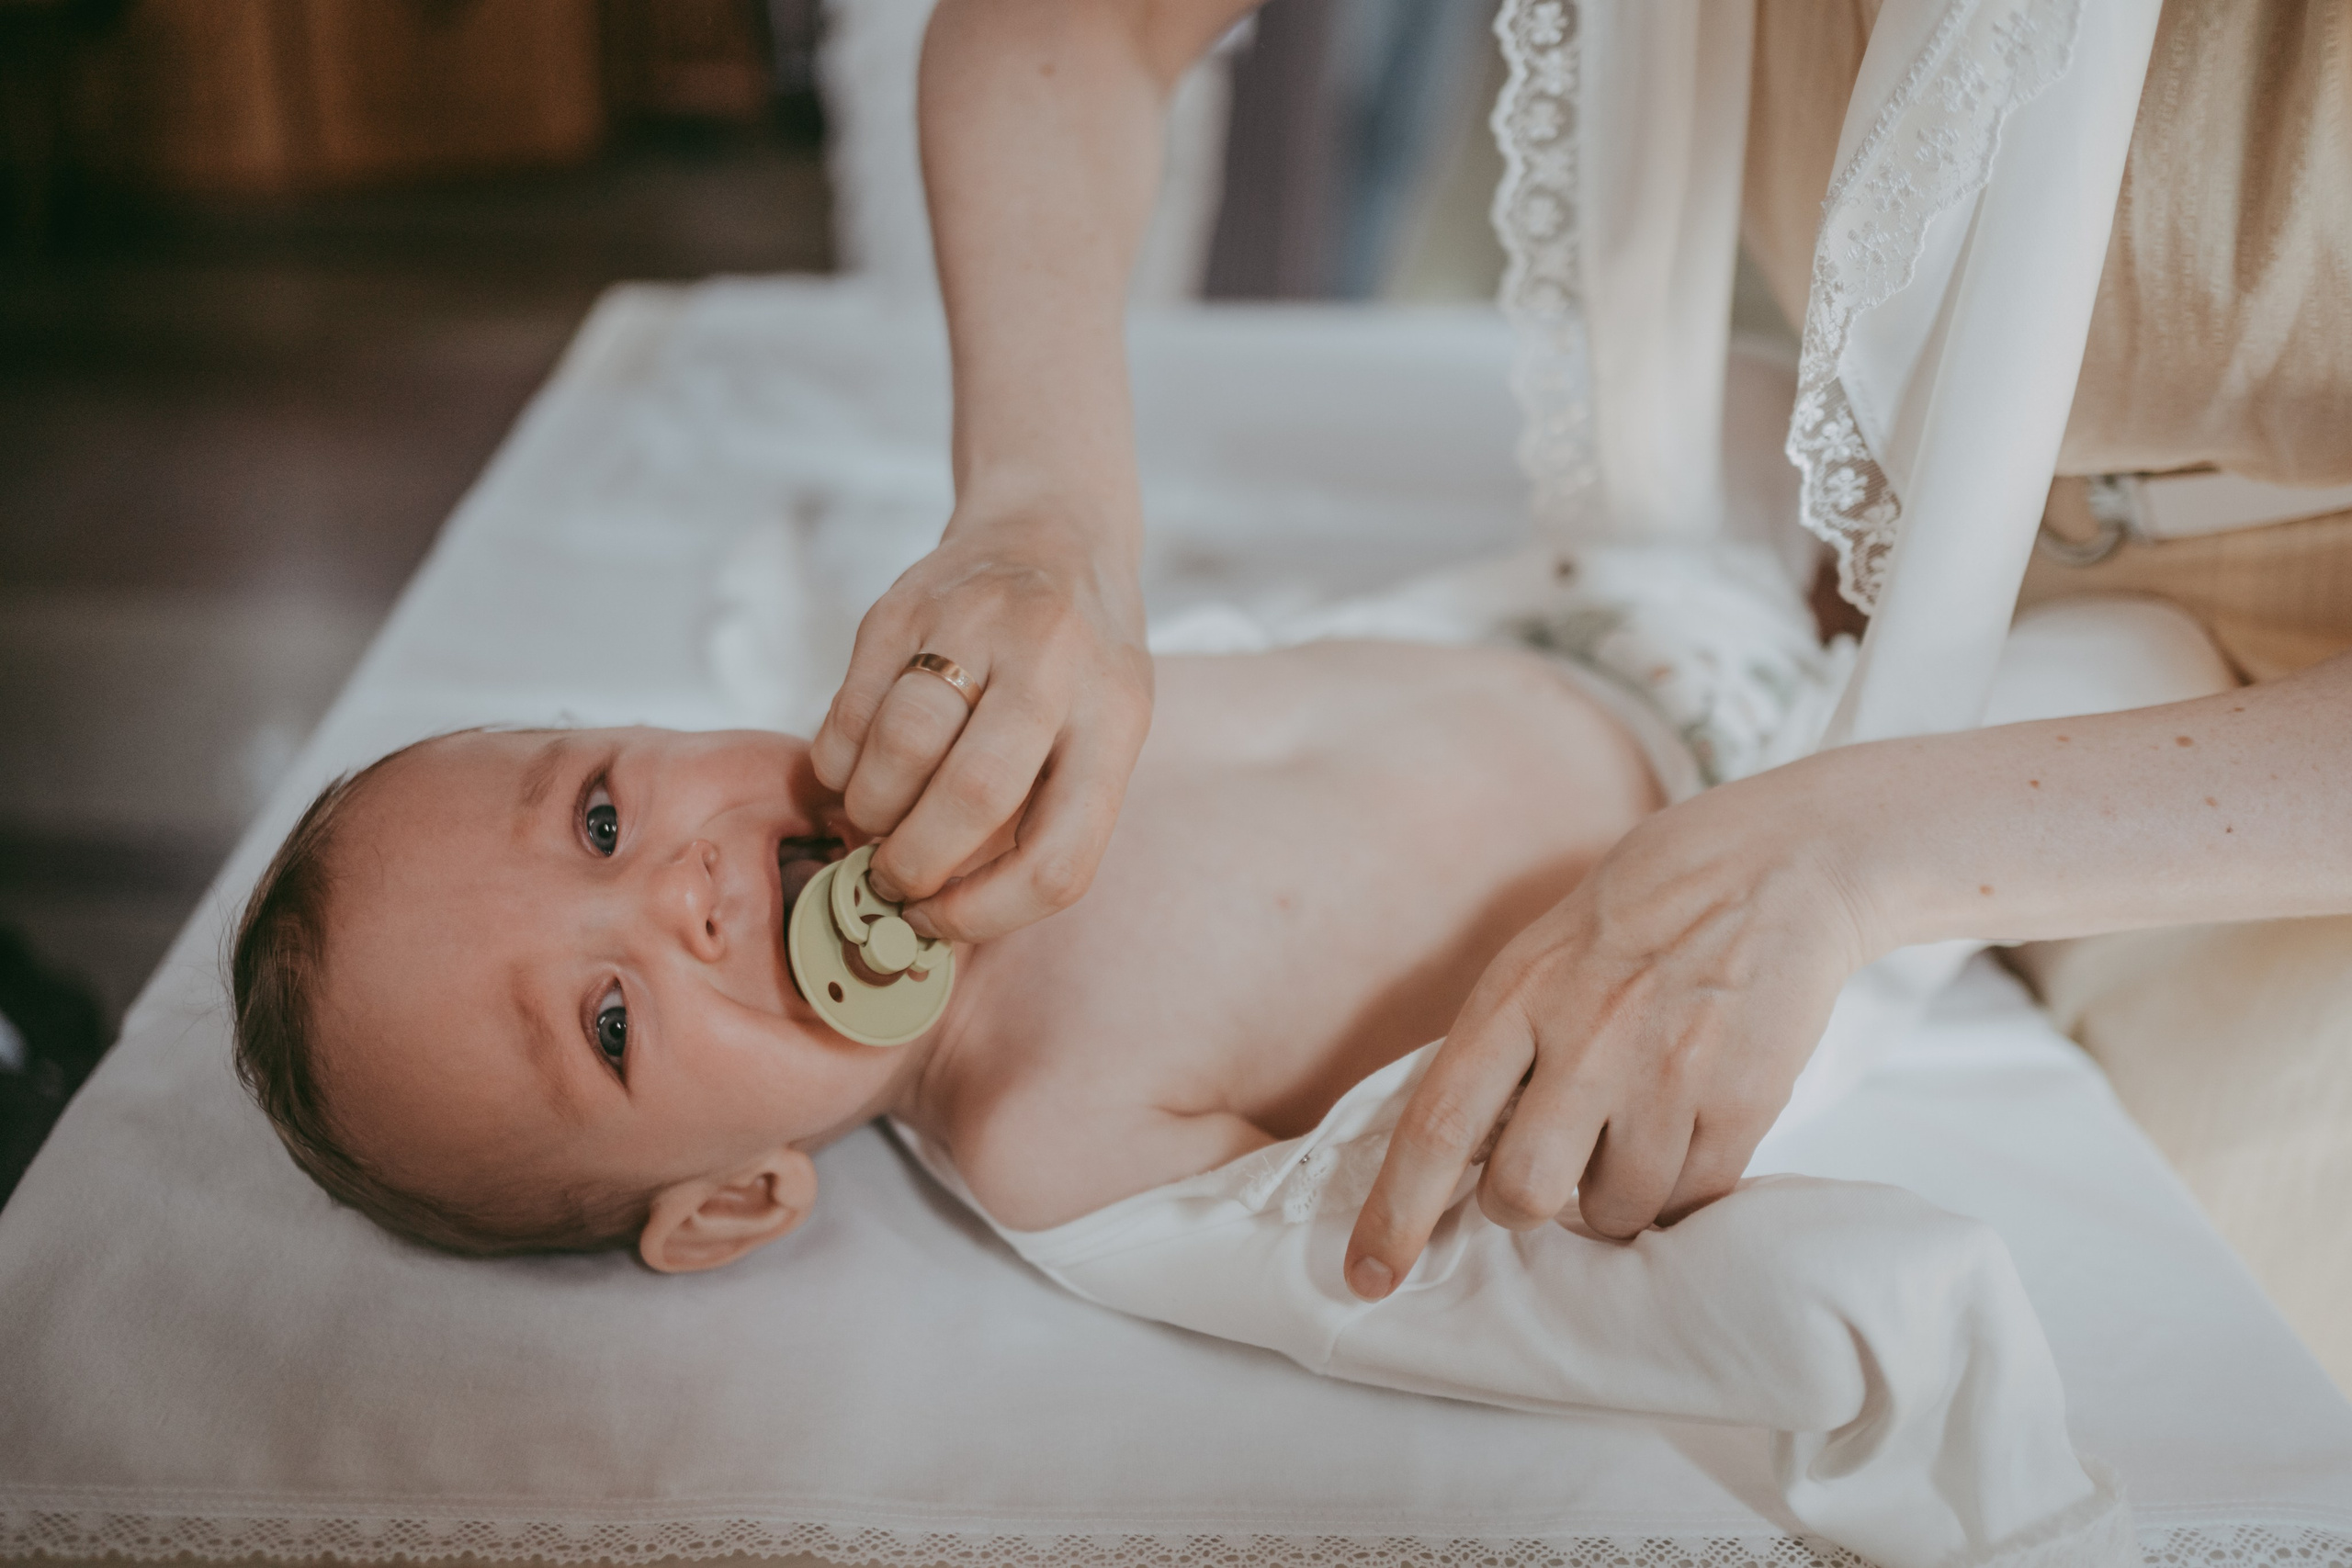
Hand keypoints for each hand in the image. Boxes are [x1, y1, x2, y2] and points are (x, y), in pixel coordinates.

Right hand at [810, 508, 1151, 942]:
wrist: (1050, 526)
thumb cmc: (1079, 662)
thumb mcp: (1104, 729)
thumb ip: (1045, 812)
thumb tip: (941, 913)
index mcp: (1117, 717)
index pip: (1059, 856)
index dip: (987, 915)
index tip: (941, 922)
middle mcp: (1053, 663)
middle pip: (972, 797)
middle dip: (916, 865)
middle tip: (894, 880)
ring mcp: (974, 624)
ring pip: (898, 749)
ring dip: (872, 812)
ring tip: (878, 818)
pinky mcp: (900, 604)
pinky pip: (849, 711)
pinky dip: (841, 763)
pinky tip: (859, 767)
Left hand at [1342, 758, 1881, 1298]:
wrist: (1769, 869)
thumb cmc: (1635, 918)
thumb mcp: (1537, 960)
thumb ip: (1496, 1051)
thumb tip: (1447, 1158)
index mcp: (1517, 996)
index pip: (1436, 1128)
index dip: (1393, 1216)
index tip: (1367, 1277)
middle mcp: (1589, 1037)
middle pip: (1523, 1192)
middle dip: (1523, 1207)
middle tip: (1546, 1176)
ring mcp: (1670, 1071)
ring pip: (1615, 1211)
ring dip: (1610, 1200)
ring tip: (1629, 1136)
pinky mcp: (1745, 1098)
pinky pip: (1694, 1198)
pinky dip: (1679, 1189)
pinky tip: (1683, 1134)